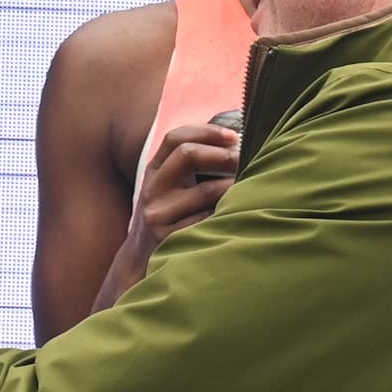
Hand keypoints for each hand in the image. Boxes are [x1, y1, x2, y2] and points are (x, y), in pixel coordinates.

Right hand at [108, 123, 237, 290]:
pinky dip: (226, 213)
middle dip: (223, 155)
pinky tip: (238, 213)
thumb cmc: (169, 215)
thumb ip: (188, 164)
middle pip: (188, 155)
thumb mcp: (168, 186)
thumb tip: (235, 142)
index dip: (206, 132)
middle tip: (246, 160)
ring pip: (205, 191)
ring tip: (251, 187)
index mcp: (154, 170)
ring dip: (234, 186)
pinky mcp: (169, 237)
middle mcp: (152, 188)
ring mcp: (159, 214)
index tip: (233, 136)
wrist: (141, 259)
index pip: (175, 138)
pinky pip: (208, 220)